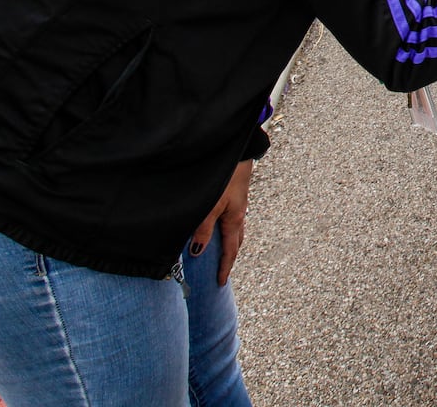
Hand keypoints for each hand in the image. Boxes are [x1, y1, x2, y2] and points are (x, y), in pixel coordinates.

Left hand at [190, 159, 253, 285]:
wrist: (238, 153)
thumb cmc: (225, 178)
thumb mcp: (210, 206)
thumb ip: (203, 229)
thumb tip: (198, 251)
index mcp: (234, 221)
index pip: (229, 250)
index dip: (224, 267)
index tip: (220, 282)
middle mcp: (238, 215)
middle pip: (236, 243)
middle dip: (229, 258)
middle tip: (222, 272)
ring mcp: (238, 206)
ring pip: (235, 231)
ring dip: (229, 244)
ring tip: (220, 253)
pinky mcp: (234, 197)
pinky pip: (232, 220)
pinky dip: (227, 230)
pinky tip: (219, 226)